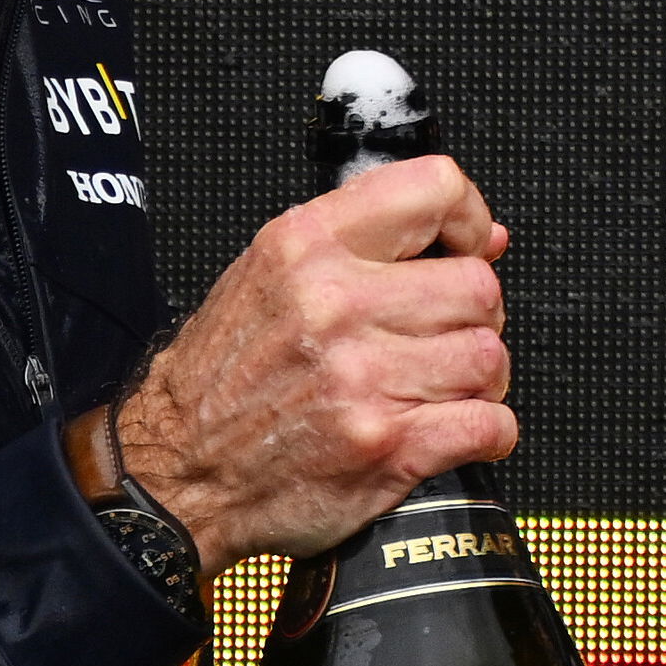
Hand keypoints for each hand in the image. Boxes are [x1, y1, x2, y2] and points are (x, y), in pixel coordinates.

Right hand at [115, 155, 514, 575]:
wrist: (174, 477)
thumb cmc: (224, 381)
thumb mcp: (270, 276)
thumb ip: (370, 244)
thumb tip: (484, 237)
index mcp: (307, 249)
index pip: (432, 189)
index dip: (469, 217)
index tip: (470, 245)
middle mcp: (335, 305)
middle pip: (478, 287)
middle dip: (475, 317)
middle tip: (441, 338)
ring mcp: (362, 378)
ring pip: (489, 356)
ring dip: (479, 380)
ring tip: (438, 388)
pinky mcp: (386, 446)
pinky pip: (491, 424)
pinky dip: (490, 432)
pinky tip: (454, 429)